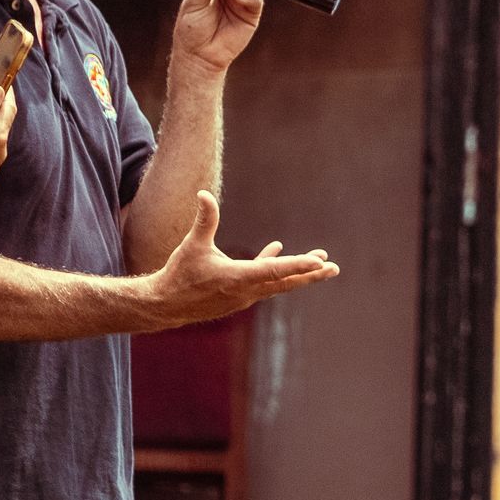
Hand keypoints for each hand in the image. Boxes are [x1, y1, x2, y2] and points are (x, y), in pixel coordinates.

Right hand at [141, 191, 337, 328]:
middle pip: (286, 283)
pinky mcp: (240, 297)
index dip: (298, 265)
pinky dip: (275, 270)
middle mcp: (246, 291)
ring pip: (278, 284)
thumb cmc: (180, 273)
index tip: (319, 262)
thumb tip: (204, 193)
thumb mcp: (192, 245)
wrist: (166, 305)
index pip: (275, 271)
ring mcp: (245, 297)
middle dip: (311, 274)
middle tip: (334, 268)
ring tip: (319, 261)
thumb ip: (204, 220)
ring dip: (298, 273)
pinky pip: (265, 283)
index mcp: (237, 278)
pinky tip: (275, 249)